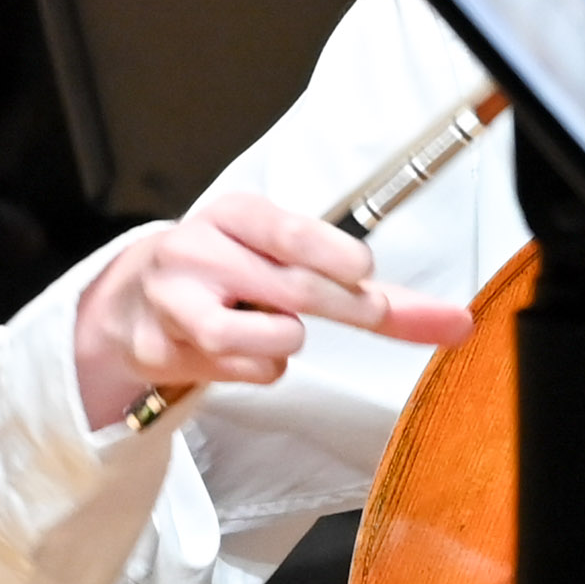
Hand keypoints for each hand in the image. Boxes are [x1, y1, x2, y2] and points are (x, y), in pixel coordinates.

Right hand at [72, 196, 474, 418]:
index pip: (287, 230)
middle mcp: (198, 249)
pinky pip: (245, 370)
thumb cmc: (226, 274)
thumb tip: (455, 322)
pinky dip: (261, 367)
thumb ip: (367, 289)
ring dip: (288, 340)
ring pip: (268, 336)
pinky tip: (242, 350)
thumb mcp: (281, 257)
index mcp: (233, 214)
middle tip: (371, 309)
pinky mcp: (164, 349)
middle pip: (293, 287)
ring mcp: (176, 301)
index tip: (364, 267)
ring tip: (275, 327)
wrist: (129, 306)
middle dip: (346, 305)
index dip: (331, 252)